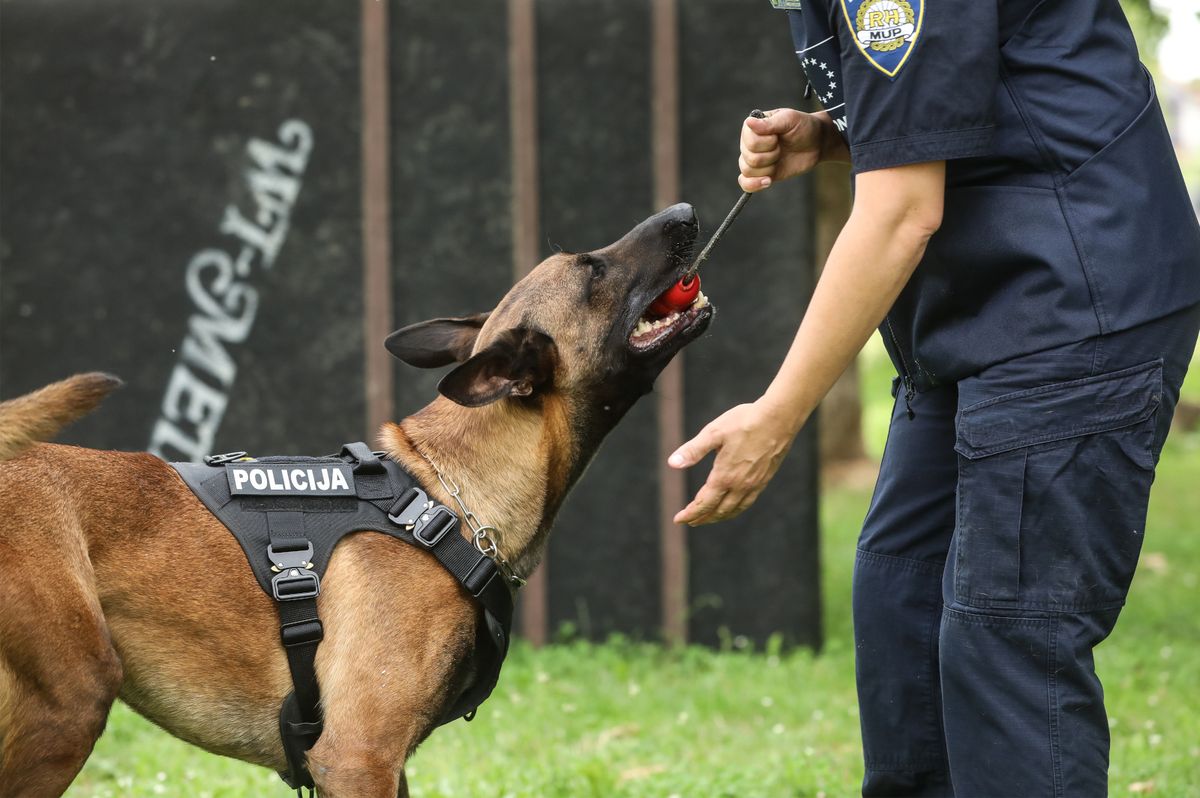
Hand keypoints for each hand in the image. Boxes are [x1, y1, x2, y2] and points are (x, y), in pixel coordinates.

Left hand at [668, 399, 800, 525]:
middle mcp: (740, 485)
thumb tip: (672, 463)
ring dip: (719, 516)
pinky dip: (735, 510)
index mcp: (724, 476)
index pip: (704, 503)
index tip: (678, 519)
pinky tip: (733, 506)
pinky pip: (748, 502)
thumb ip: (693, 450)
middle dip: (702, 518)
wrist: (779, 418)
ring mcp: (754, 484)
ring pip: (734, 509)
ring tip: (708, 518)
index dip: (690, 513)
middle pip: (718, 511)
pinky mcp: (765, 479)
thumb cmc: (744, 421)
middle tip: (690, 521)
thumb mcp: (713, 433)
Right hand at [739, 109, 827, 191]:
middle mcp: (748, 144)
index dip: (767, 142)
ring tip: (780, 158)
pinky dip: (754, 185)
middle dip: (771, 155)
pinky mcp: (760, 174)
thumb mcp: (789, 119)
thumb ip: (769, 123)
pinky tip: (767, 181)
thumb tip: (749, 122)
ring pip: (748, 170)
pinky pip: (746, 184)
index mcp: (752, 128)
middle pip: (749, 158)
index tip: (778, 136)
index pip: (750, 142)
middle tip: (782, 147)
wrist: (816, 142)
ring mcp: (754, 159)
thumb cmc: (802, 126)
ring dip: (768, 167)